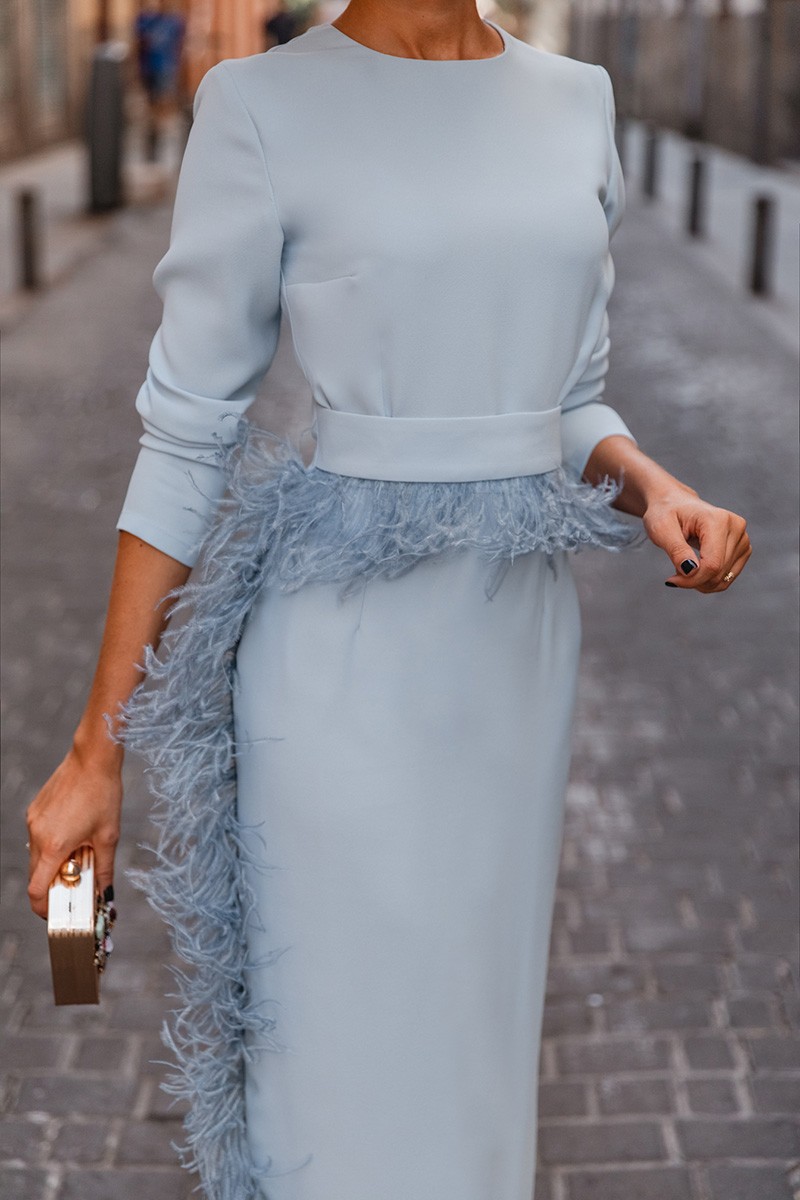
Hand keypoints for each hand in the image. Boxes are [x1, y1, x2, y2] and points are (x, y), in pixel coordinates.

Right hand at [26, 746, 121, 918]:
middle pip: (36, 876)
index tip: (56, 913)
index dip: (44, 908)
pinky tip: (73, 835)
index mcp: (54, 846)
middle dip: (52, 886)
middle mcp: (37, 835)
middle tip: (74, 887)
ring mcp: (33, 822)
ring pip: (36, 856)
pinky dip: (51, 846)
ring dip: (53, 864)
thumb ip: (104, 870)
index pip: (36, 890)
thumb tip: (106, 895)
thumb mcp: (109, 837)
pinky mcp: (34, 811)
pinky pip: (38, 838)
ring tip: (79, 855)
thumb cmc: (103, 795)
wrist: (92, 759)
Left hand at [643, 490, 751, 593]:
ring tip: (684, 567)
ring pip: (724, 579)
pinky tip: (696, 569)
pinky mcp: (743, 549)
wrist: (676, 504)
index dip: (692, 579)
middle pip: (718, 573)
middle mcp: (736, 527)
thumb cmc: (666, 513)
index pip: (712, 564)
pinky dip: (709, 581)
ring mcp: (742, 538)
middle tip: (675, 575)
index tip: (671, 580)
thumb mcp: (662, 529)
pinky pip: (727, 578)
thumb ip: (677, 550)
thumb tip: (690, 571)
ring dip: (701, 582)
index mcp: (718, 520)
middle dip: (693, 581)